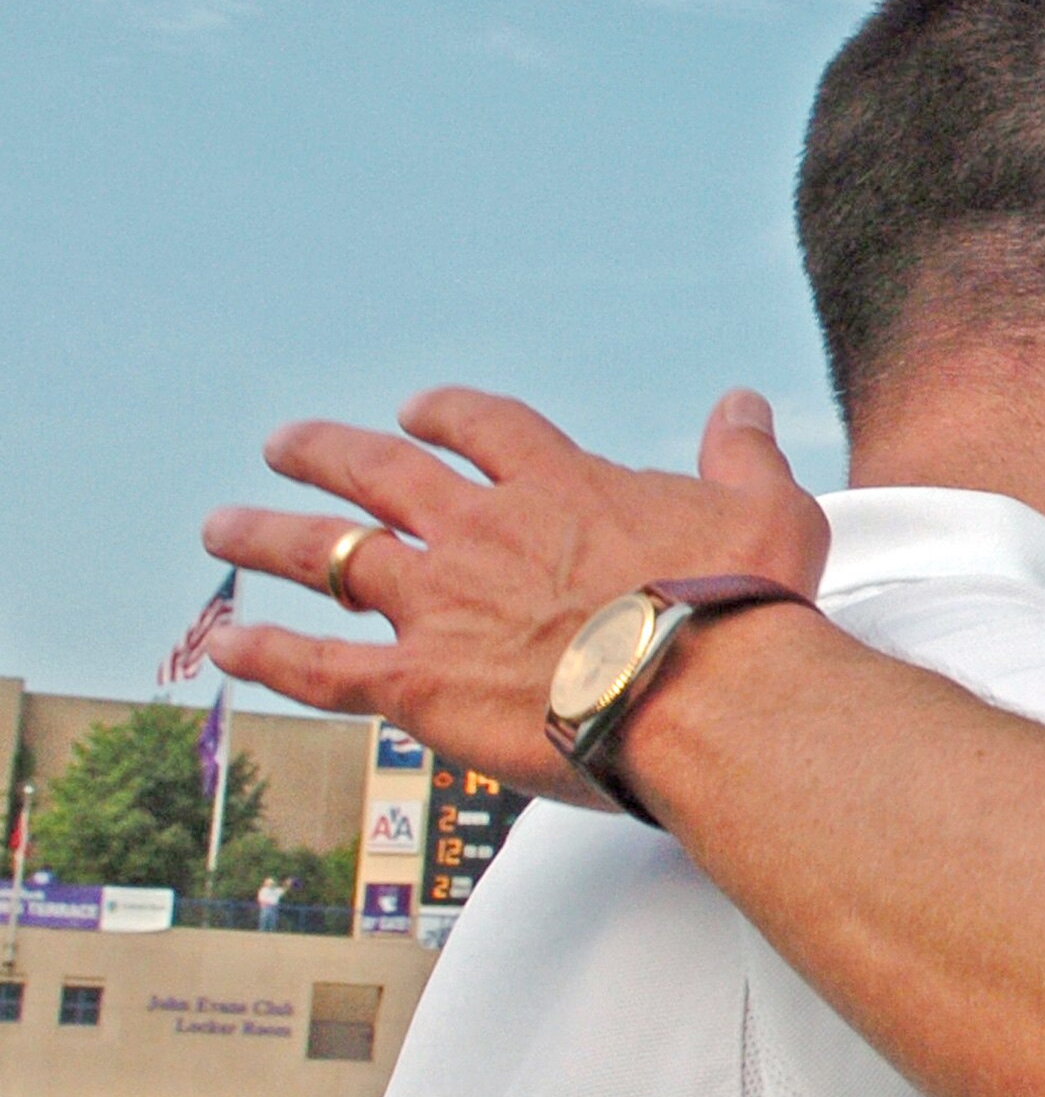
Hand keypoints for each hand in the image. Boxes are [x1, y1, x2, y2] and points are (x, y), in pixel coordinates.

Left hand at [203, 387, 828, 802]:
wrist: (703, 692)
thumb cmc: (742, 609)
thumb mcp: (767, 508)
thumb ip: (743, 453)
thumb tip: (744, 404)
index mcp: (559, 485)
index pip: (487, 429)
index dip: (449, 415)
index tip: (427, 414)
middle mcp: (482, 530)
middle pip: (381, 472)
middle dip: (328, 453)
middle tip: (289, 445)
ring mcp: (440, 602)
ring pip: (329, 552)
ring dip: (269, 535)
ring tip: (224, 526)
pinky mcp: (418, 683)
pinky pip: (320, 666)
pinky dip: (267, 656)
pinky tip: (224, 646)